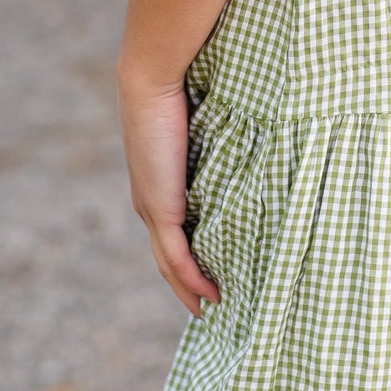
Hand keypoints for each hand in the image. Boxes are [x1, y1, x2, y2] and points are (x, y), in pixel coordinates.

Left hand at [117, 67, 222, 316]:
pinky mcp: (160, 208)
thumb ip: (214, 141)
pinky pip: (176, 256)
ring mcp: (151, 207)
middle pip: (166, 256)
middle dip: (186, 284)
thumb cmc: (178, 89)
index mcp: (154, 183)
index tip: (206, 275)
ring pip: (169, 263)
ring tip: (210, 309)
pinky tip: (208, 296)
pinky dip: (191, 280)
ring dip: (189, 290)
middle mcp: (148, 200)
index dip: (186, 256)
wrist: (152, 80)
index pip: (169, 231)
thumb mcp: (201, 124)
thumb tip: (243, 136)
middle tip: (207, 306)